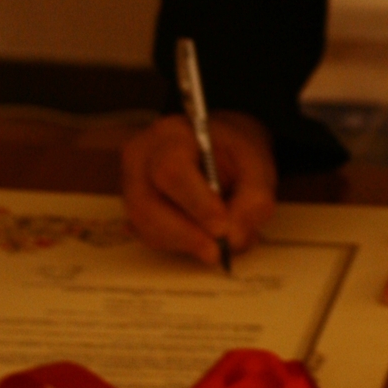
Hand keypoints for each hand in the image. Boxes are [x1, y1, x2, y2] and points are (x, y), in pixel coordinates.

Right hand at [122, 112, 276, 265]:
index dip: (197, 204)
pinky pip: (147, 235)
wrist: (217, 147)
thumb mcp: (257, 163)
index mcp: (171, 135)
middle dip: (185, 234)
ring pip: (144, 225)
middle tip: (217, 252)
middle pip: (146, 204)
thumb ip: (254, 198)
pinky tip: (201, 239)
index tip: (222, 228)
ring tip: (218, 247)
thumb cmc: (234, 152)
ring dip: (182, 244)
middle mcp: (141, 159)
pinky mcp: (133, 208)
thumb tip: (233, 238)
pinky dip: (176, 245)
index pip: (172, 170)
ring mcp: (131, 184)